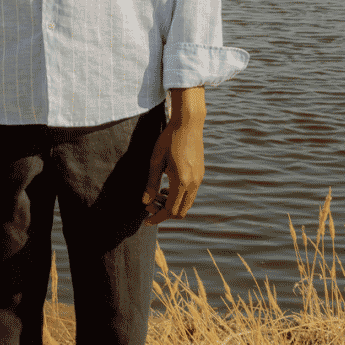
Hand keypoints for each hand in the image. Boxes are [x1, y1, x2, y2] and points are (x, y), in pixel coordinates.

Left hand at [141, 109, 205, 226]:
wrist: (188, 124)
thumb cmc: (169, 140)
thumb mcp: (155, 161)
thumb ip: (151, 183)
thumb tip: (144, 202)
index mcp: (181, 182)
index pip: (169, 210)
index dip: (157, 218)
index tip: (146, 220)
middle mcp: (193, 184)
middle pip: (180, 212)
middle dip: (163, 213)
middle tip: (149, 205)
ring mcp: (199, 179)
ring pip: (186, 204)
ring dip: (171, 205)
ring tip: (157, 194)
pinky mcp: (200, 174)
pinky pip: (190, 194)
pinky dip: (178, 197)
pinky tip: (167, 186)